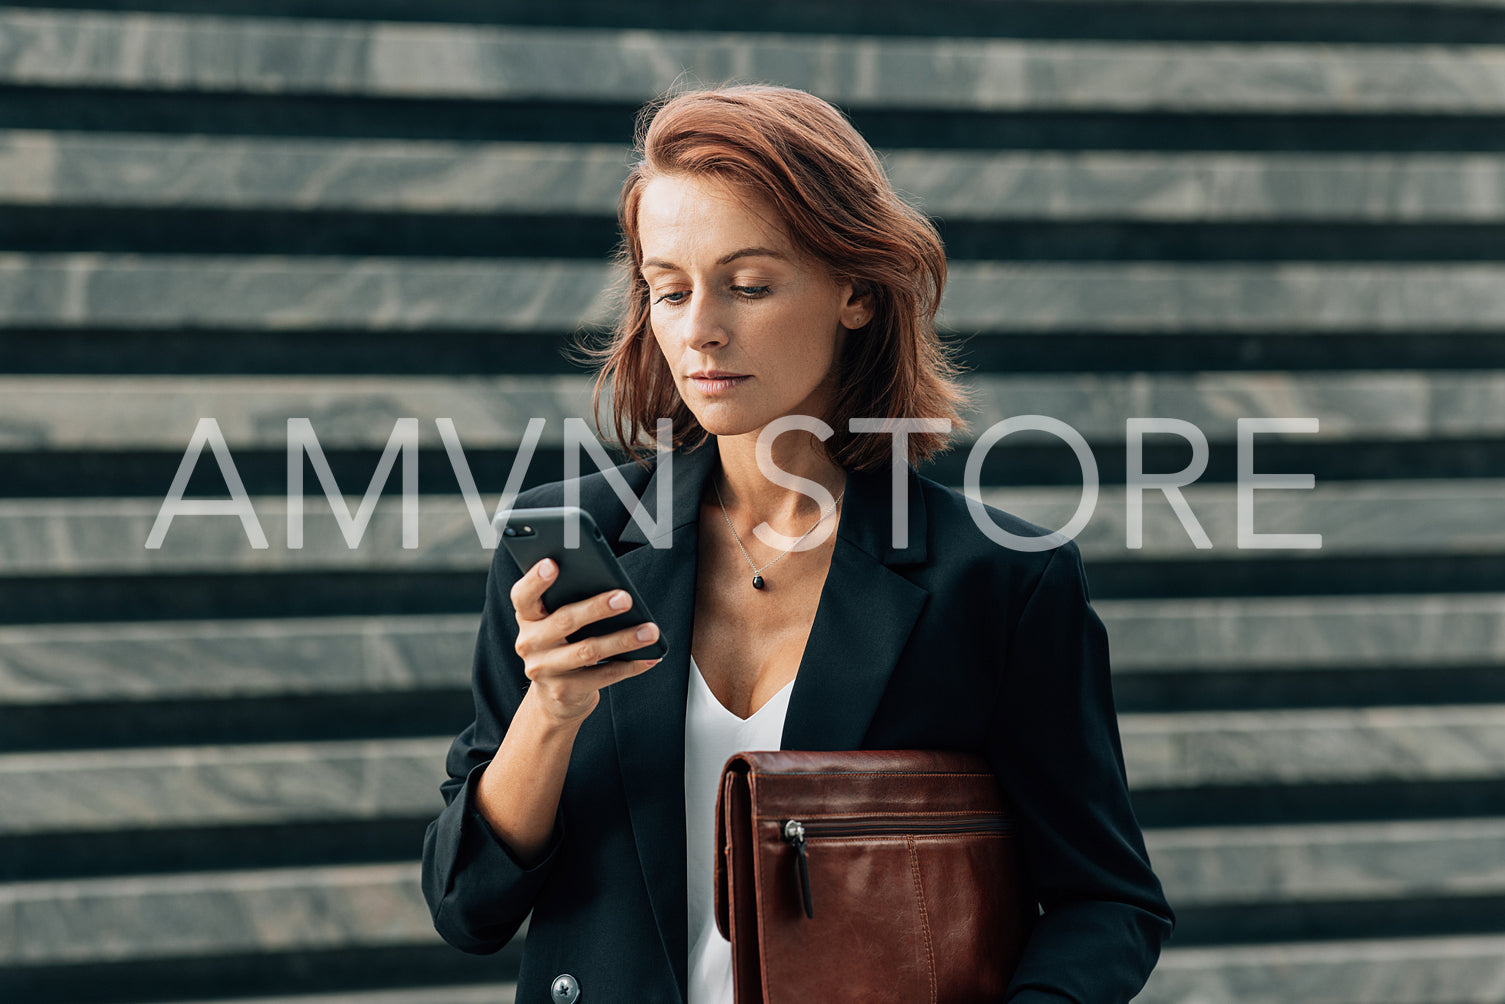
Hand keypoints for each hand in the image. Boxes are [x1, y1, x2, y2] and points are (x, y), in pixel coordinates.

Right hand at [509, 557, 661, 725]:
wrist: (555, 696)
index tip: (553, 563)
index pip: (523, 595)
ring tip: (650, 631)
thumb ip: (569, 602)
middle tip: (625, 598)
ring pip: (588, 651)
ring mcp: (545, 669)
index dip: (535, 579)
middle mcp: (530, 643)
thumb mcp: (555, 622)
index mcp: (527, 617)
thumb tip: (611, 587)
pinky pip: (603, 676)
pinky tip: (649, 657)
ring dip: (623, 639)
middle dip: (597, 608)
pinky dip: (630, 666)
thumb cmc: (562, 645)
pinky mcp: (564, 690)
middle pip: (564, 621)